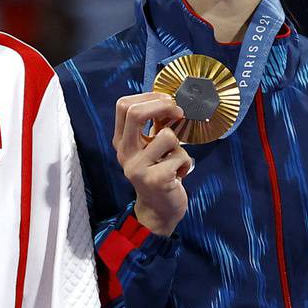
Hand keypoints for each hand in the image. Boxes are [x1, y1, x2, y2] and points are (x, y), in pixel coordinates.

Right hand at [113, 92, 191, 237]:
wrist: (159, 210)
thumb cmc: (158, 173)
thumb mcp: (151, 148)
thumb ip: (154, 126)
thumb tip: (169, 101)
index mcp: (121, 141)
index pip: (123, 106)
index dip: (149, 97)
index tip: (167, 101)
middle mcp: (124, 153)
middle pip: (135, 113)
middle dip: (163, 106)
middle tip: (179, 112)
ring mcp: (137, 167)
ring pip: (167, 136)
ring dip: (179, 145)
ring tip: (175, 159)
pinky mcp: (155, 179)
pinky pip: (181, 156)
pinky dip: (186, 163)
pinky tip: (178, 174)